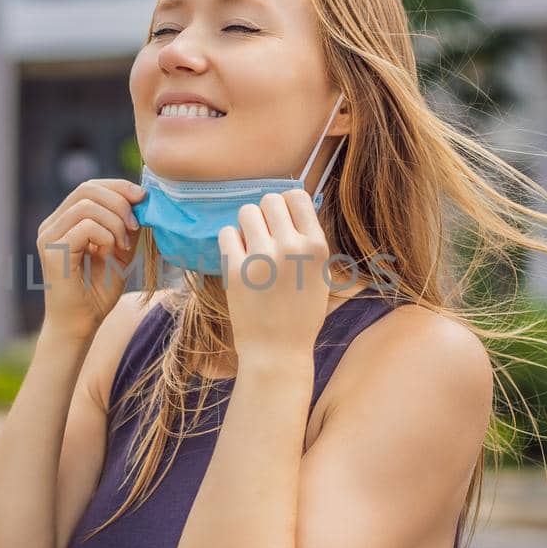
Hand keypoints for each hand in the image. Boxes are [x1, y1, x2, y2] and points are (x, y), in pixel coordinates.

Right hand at [37, 178, 144, 338]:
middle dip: (119, 201)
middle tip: (135, 225)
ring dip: (114, 222)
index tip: (143, 198)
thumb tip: (140, 198)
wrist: (81, 325)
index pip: (89, 187)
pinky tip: (109, 254)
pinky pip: (86, 226)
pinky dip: (106, 236)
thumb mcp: (120, 251)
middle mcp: (51, 225)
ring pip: (87, 205)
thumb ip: (126, 225)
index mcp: (63, 221)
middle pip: (86, 189)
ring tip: (123, 246)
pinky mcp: (52, 251)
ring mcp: (48, 237)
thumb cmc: (98, 292)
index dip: (117, 186)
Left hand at [217, 189, 333, 361]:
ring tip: (252, 247)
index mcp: (317, 247)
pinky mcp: (236, 271)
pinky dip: (231, 242)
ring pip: (246, 212)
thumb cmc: (300, 313)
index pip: (297, 196)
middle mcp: (292, 248)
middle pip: (269, 200)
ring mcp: (263, 258)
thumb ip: (309, 240)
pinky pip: (227, 233)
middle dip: (265, 214)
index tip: (282, 221)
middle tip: (264, 237)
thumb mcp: (320, 274)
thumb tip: (289, 203)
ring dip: (247, 226)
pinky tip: (239, 259)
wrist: (277, 351)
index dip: (286, 205)